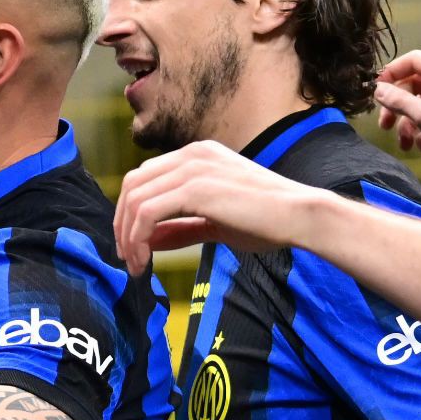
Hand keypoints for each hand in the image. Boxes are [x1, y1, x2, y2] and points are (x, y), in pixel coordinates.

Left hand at [112, 141, 326, 274]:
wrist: (299, 215)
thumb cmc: (266, 220)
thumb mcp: (215, 223)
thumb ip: (181, 228)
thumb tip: (149, 242)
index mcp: (196, 155)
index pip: (145, 177)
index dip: (129, 213)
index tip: (133, 246)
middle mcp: (191, 154)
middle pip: (132, 184)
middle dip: (122, 224)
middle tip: (128, 259)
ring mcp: (192, 167)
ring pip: (135, 198)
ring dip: (128, 236)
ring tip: (136, 265)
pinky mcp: (195, 188)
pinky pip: (148, 212)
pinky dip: (138, 238)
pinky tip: (145, 260)